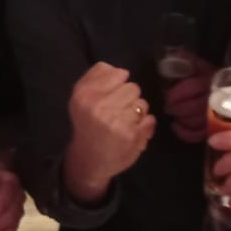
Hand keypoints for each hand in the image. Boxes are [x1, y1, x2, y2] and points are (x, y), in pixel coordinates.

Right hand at [62, 63, 156, 201]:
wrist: (89, 159)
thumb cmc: (88, 123)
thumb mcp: (81, 96)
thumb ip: (96, 76)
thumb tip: (121, 71)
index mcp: (85, 94)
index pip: (119, 74)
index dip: (119, 84)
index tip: (111, 96)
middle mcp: (98, 107)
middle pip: (133, 88)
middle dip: (128, 99)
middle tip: (116, 112)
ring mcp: (116, 122)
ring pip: (142, 103)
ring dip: (137, 113)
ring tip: (123, 123)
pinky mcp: (131, 136)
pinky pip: (150, 120)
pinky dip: (145, 126)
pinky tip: (132, 133)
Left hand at [162, 59, 213, 142]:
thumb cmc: (213, 75)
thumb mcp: (201, 64)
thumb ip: (187, 60)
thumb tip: (173, 54)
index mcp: (209, 81)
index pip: (190, 89)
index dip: (177, 94)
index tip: (168, 96)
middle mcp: (212, 99)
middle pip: (192, 108)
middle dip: (177, 108)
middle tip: (168, 106)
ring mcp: (214, 115)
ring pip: (195, 122)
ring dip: (181, 119)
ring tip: (174, 114)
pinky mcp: (214, 128)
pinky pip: (198, 134)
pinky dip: (185, 133)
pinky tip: (176, 126)